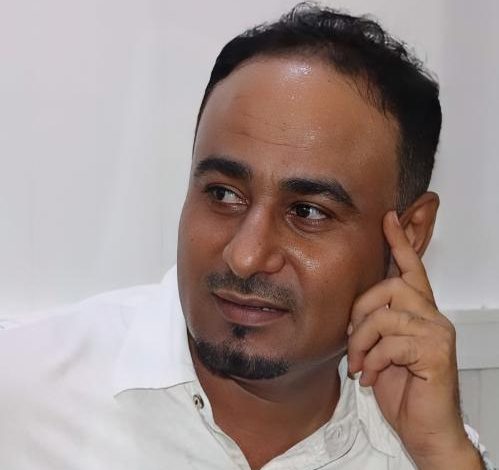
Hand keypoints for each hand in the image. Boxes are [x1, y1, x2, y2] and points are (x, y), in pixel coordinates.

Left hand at [347, 211, 481, 468]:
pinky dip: (374, 360)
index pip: (411, 268)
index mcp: (418, 312)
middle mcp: (432, 316)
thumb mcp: (381, 350)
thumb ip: (375, 324)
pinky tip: (371, 376)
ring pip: (385, 316)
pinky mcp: (436, 352)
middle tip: (353, 343)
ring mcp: (437, 333)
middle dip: (360, 313)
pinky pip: (391, 343)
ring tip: (361, 365)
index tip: (388, 218)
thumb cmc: (402, 389)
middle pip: (389, 288)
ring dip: (363, 342)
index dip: (399, 242)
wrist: (424, 430)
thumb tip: (355, 312)